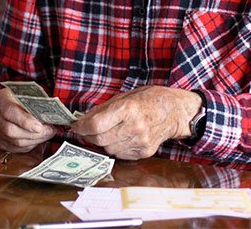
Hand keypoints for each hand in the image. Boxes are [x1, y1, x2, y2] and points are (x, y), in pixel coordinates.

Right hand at [0, 88, 54, 151]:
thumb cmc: (21, 96)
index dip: (24, 120)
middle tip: (49, 130)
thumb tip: (49, 116)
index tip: (39, 125)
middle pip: (10, 130)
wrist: (11, 101)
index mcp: (0, 99)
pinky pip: (15, 148)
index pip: (9, 111)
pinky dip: (29, 145)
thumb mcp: (26, 93)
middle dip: (33, 133)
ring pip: (14, 141)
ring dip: (34, 140)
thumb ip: (35, 103)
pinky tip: (38, 139)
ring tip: (47, 134)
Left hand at [70, 85, 201, 159]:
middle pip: (99, 139)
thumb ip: (103, 109)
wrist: (175, 111)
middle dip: (89, 135)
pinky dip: (115, 147)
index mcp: (128, 109)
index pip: (96, 124)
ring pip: (108, 149)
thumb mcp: (125, 96)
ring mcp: (140, 142)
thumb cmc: (149, 99)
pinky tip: (120, 137)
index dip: (81, 127)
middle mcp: (134, 127)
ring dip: (102, 141)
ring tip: (108, 131)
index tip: (76, 126)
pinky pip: (120, 154)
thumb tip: (83, 119)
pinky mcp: (144, 152)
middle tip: (86, 130)